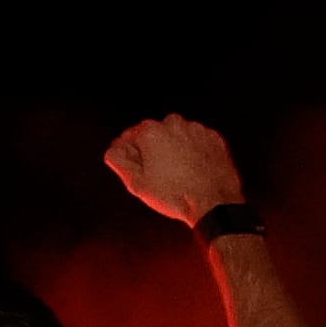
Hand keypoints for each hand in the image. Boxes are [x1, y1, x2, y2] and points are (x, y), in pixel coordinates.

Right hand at [106, 114, 246, 227]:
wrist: (213, 203)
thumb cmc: (174, 195)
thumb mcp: (137, 183)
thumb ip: (119, 162)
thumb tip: (112, 150)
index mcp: (151, 131)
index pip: (130, 137)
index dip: (131, 155)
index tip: (136, 169)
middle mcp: (173, 123)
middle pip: (155, 135)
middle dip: (152, 150)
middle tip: (156, 175)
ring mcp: (196, 129)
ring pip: (176, 137)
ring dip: (173, 150)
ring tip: (176, 176)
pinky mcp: (213, 137)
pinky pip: (196, 142)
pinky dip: (192, 152)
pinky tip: (192, 172)